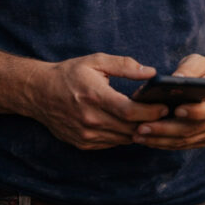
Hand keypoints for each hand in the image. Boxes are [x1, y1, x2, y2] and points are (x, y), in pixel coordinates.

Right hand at [25, 54, 162, 149]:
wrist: (38, 93)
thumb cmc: (69, 74)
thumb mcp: (96, 61)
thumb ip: (125, 65)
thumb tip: (151, 72)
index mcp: (94, 96)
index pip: (129, 111)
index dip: (151, 111)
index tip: (165, 107)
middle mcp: (90, 119)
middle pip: (130, 127)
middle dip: (151, 122)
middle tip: (166, 114)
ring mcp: (86, 134)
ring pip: (123, 138)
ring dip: (139, 131)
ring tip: (153, 121)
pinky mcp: (83, 143)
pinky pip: (112, 143)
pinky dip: (124, 135)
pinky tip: (131, 125)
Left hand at [131, 54, 204, 150]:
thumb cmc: (204, 71)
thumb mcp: (198, 62)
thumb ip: (189, 70)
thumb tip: (176, 79)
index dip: (194, 112)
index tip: (175, 110)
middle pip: (191, 129)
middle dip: (165, 130)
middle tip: (142, 127)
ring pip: (183, 140)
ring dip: (160, 140)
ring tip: (138, 135)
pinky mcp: (199, 139)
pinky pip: (180, 145)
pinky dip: (163, 143)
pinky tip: (145, 139)